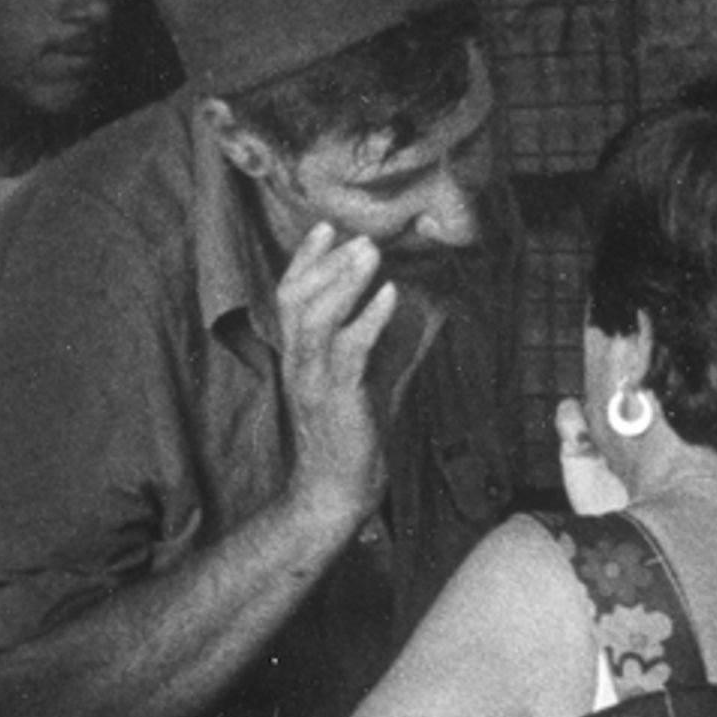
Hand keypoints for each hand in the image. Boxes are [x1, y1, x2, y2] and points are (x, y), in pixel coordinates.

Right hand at [268, 227, 401, 534]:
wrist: (336, 490)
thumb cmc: (354, 435)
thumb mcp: (370, 380)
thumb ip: (385, 345)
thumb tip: (426, 310)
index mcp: (300, 354)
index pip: (291, 295)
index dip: (305, 259)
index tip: (326, 227)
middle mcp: (299, 361)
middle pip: (295, 297)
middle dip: (326, 261)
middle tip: (360, 236)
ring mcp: (314, 379)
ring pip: (316, 318)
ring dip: (344, 282)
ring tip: (371, 254)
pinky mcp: (337, 399)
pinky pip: (348, 351)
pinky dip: (368, 320)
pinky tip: (389, 296)